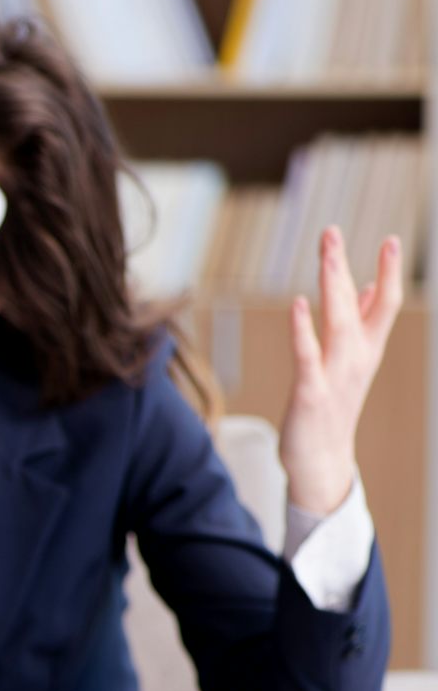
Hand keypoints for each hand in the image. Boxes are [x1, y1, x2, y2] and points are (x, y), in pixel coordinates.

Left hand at [281, 227, 403, 513]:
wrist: (321, 460)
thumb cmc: (331, 406)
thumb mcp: (349, 361)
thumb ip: (357, 324)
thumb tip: (364, 287)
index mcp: (365, 350)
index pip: (383, 305)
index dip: (388, 273)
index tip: (392, 240)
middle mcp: (355, 359)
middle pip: (354, 305)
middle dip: (342, 267)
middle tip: (331, 230)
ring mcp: (334, 375)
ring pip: (336, 323)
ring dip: (330, 287)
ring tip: (325, 254)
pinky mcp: (310, 393)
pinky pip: (307, 356)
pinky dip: (303, 329)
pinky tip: (298, 303)